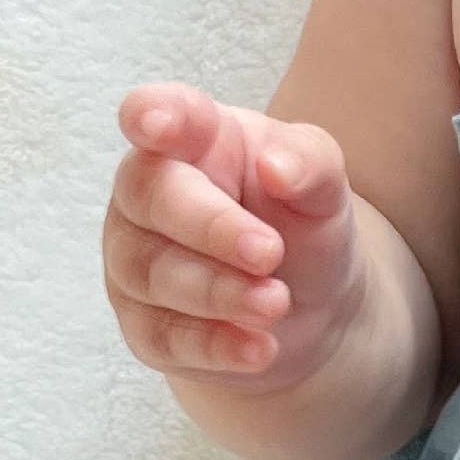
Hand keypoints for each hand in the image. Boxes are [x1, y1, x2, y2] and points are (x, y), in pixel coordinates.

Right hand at [104, 81, 366, 388]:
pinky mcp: (145, 327)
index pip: (159, 112)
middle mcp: (150, 193)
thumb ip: (310, 163)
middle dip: (212, 226)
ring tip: (277, 303)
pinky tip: (260, 348)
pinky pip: (166, 336)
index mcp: (195, 138)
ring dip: (220, 292)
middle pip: (154, 198)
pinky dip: (216, 345)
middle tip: (270, 252)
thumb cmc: (302, 218)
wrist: (313, 303)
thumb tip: (277, 168)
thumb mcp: (324, 185)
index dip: (152, 113)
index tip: (157, 123)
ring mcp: (136, 261)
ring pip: (155, 273)